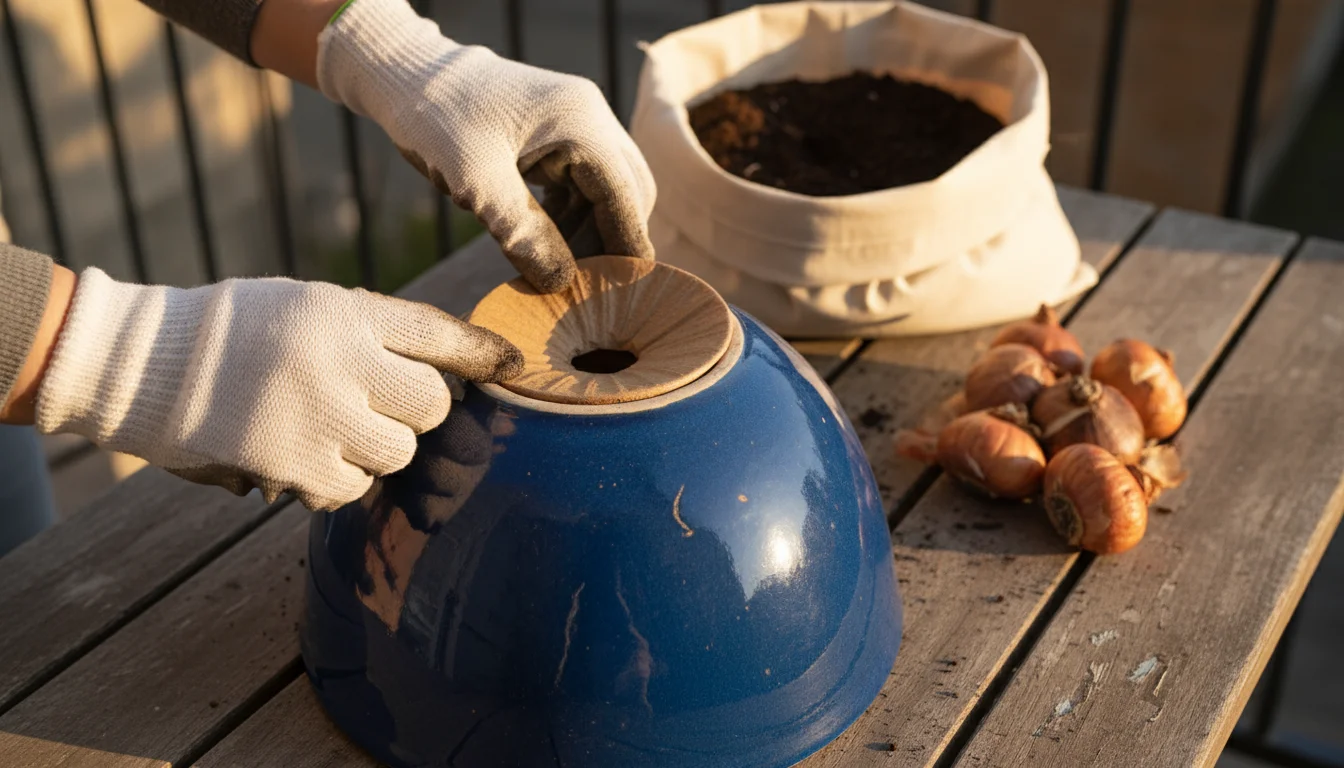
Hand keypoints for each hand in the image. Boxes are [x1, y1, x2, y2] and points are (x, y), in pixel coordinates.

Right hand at [34, 268, 521, 510]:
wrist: (142, 364)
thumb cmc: (231, 332)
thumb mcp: (302, 305)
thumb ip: (367, 332)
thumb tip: (442, 377)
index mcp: (342, 309)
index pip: (436, 332)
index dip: (481, 354)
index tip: (512, 368)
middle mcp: (340, 358)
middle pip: (432, 403)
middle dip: (415, 411)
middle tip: (376, 406)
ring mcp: (319, 414)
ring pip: (399, 451)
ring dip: (377, 450)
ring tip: (332, 431)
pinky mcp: (294, 464)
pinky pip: (353, 488)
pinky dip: (338, 483)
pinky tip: (305, 460)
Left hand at [315, 0, 655, 292]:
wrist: (409, 76)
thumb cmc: (436, 120)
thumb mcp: (476, 183)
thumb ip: (523, 233)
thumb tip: (562, 283)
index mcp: (581, 122)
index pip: (625, 195)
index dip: (626, 248)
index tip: (623, 295)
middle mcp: (592, 117)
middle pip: (629, 193)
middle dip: (611, 241)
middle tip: (583, 287)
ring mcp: (579, 124)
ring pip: (608, 192)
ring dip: (591, 232)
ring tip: (557, 269)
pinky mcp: (561, 136)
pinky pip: (584, 185)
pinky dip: (573, 218)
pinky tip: (546, 243)